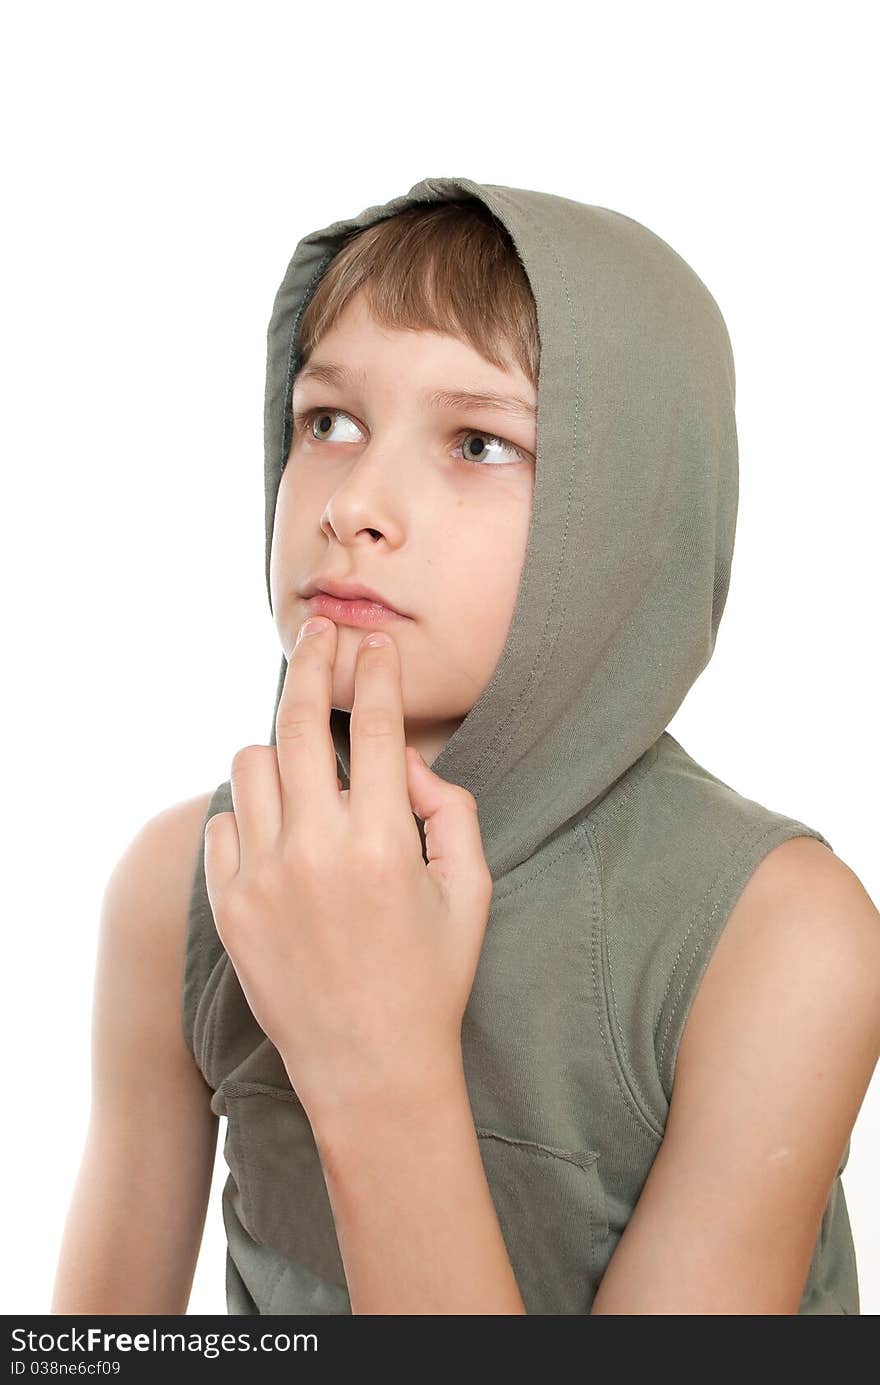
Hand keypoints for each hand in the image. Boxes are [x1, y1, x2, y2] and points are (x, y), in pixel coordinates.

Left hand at [202, 615, 493, 1125]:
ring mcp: (262, 877)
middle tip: (323, 636)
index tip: (377, 646)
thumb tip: (403, 760)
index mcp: (383, 842)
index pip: (375, 724)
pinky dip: (250, 811)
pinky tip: (279, 828)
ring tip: (305, 760)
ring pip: (252, 762)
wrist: (370, 1069)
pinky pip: (224, 820)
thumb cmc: (430, 978)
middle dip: (314, 663)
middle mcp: (315, 850)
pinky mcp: (228, 905)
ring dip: (282, 746)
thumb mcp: (470, 891)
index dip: (378, 672)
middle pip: (299, 719)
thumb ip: (451, 809)